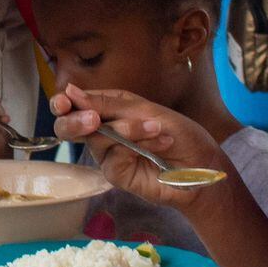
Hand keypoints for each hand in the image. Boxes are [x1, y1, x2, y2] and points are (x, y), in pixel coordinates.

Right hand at [51, 84, 225, 208]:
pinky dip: (137, 146)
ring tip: (156, 128)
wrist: (203, 164)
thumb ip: (109, 104)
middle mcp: (102, 132)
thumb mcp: (146, 109)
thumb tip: (70, 92)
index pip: (76, 103)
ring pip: (97, 139)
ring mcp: (107, 154)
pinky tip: (160, 143)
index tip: (65, 100)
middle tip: (92, 120)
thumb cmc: (180, 133)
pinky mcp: (116, 174)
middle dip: (75, 121)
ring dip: (128, 130)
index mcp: (108, 109)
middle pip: (69, 127)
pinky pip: (113, 157)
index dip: (65, 102)